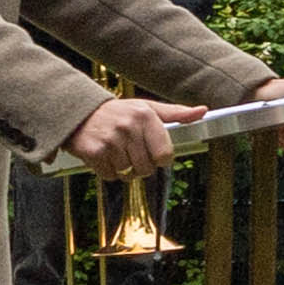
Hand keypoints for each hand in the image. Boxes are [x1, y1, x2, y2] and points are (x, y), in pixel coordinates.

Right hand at [64, 93, 186, 178]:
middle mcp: (129, 127)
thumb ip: (176, 113)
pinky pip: (110, 176)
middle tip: (131, 151)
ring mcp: (110, 140)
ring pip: (128, 174)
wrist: (80, 113)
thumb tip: (203, 111)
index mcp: (146, 115)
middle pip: (147, 169)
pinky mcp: (94, 152)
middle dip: (141, 165)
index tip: (153, 152)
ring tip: (116, 151)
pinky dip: (108, 171)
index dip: (160, 159)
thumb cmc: (119, 113)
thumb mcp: (148, 108)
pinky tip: (104, 155)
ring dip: (123, 169)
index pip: (165, 154)